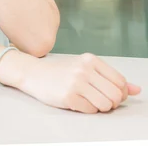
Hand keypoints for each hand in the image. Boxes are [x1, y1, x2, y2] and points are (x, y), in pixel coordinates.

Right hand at [19, 53, 140, 112]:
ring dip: (101, 107)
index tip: (109, 93)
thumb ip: (111, 78)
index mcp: (90, 60)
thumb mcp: (85, 69)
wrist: (33, 73)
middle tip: (101, 100)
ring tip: (90, 101)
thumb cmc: (60, 72)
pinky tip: (78, 102)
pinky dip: (88, 109)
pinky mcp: (68, 96)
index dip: (119, 92)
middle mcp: (84, 70)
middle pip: (116, 95)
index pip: (120, 81)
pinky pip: (91, 110)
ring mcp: (76, 83)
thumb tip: (137, 89)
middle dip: (112, 102)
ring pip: (106, 104)